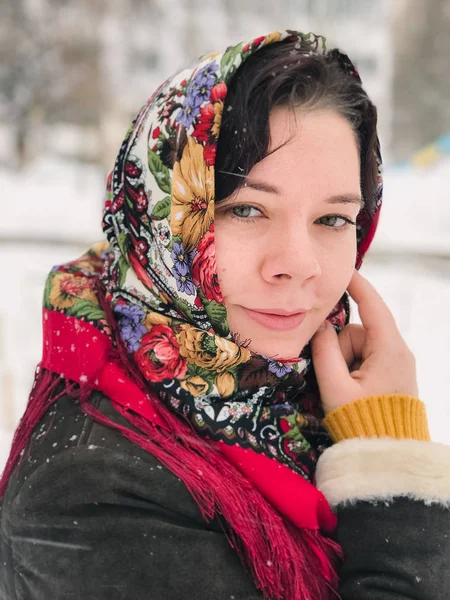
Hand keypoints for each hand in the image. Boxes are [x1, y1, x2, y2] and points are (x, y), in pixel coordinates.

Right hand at [311, 270, 418, 413]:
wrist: (387, 456)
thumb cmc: (362, 422)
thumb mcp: (335, 386)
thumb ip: (323, 351)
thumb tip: (320, 327)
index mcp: (390, 349)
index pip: (372, 305)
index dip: (357, 284)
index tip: (342, 270)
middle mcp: (398, 351)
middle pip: (358, 331)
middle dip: (340, 348)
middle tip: (335, 378)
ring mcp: (396, 363)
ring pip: (358, 347)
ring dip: (344, 362)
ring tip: (345, 390)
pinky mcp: (392, 375)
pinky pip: (365, 359)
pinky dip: (352, 368)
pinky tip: (351, 391)